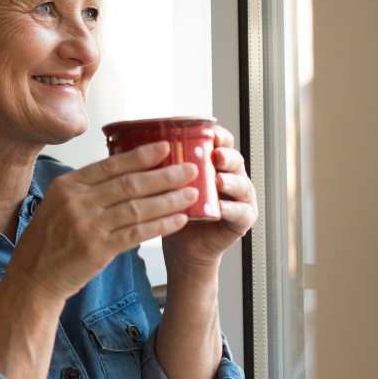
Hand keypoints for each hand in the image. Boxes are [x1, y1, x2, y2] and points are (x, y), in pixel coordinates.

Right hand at [8, 141, 198, 299]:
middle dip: (164, 175)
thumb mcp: (58, 204)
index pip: (111, 164)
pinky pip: (137, 233)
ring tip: (192, 194)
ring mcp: (87, 225)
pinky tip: (178, 220)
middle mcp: (77, 201)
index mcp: (67, 185)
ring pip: (138, 207)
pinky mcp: (98, 249)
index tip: (165, 148)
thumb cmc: (48, 240)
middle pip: (129, 183)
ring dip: (169, 199)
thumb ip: (87, 190)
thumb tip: (124, 173)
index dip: (141, 156)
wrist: (33, 276)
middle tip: (190, 169)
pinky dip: (160, 225)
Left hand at [162, 124, 258, 269]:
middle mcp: (230, 176)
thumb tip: (135, 142)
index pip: (221, 142)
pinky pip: (242, 212)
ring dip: (231, 181)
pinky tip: (220, 208)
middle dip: (227, 156)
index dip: (218, 136)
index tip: (209, 132)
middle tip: (216, 156)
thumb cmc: (173, 209)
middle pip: (235, 159)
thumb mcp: (167, 183)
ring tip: (218, 181)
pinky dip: (232, 209)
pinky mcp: (242, 220)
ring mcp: (239, 198)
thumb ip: (163, 165)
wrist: (181, 246)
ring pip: (242, 184)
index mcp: (213, 163)